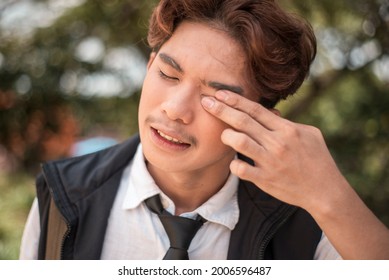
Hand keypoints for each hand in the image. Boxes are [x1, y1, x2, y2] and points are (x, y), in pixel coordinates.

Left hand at [201, 90, 346, 211]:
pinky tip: (233, 162)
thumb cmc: (318, 159)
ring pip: (240, 142)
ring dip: (227, 136)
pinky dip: (234, 165)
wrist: (324, 191)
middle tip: (206, 102)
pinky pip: (242, 170)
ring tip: (222, 134)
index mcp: (287, 129)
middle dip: (222, 109)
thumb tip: (271, 112)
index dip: (236, 100)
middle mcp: (276, 143)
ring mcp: (270, 162)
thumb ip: (287, 123)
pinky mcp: (265, 180)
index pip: (256, 110)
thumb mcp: (309, 134)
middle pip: (243, 121)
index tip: (220, 93)